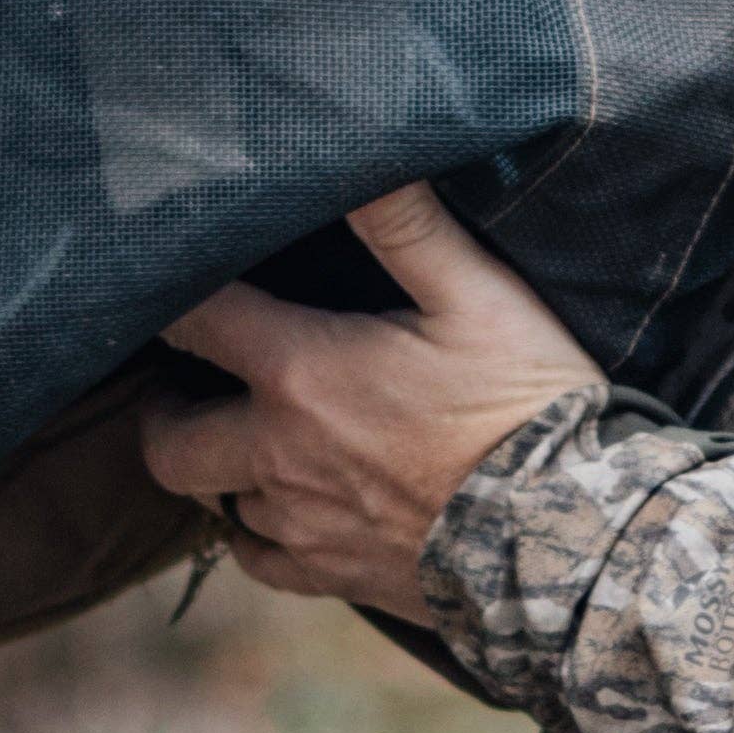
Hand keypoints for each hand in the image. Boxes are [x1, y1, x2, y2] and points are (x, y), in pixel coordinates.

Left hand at [140, 184, 602, 625]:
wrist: (565, 531)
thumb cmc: (525, 403)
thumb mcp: (478, 296)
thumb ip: (409, 227)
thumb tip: (367, 157)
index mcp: (303, 373)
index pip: (196, 323)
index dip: (176, 300)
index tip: (176, 286)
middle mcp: (278, 455)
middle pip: (168, 440)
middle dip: (169, 407)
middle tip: (193, 384)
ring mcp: (300, 525)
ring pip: (213, 503)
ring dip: (221, 471)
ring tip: (250, 442)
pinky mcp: (331, 575)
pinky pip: (258, 560)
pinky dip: (257, 534)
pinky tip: (286, 512)